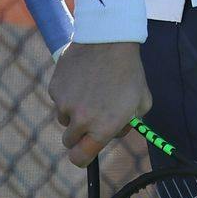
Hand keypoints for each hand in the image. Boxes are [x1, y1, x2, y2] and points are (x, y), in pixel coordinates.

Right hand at [47, 41, 150, 167]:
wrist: (110, 39)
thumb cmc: (130, 71)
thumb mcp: (142, 100)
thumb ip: (131, 122)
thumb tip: (117, 132)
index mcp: (103, 127)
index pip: (81, 158)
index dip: (82, 158)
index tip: (85, 154)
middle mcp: (81, 120)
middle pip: (70, 141)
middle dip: (80, 134)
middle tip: (92, 117)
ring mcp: (65, 104)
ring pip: (64, 118)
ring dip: (74, 111)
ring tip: (92, 89)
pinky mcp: (55, 89)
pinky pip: (60, 99)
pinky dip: (69, 93)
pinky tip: (83, 77)